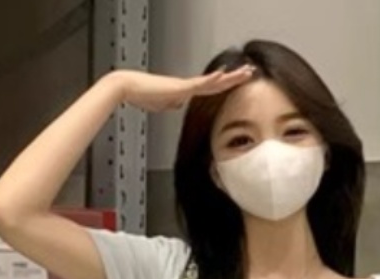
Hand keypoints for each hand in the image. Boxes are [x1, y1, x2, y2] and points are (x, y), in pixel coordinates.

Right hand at [114, 66, 254, 113]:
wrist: (129, 87)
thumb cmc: (142, 95)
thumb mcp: (162, 105)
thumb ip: (172, 103)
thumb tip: (179, 105)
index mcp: (185, 91)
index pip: (211, 89)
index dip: (225, 85)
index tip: (237, 82)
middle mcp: (188, 86)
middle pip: (216, 83)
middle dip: (234, 79)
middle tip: (250, 73)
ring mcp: (185, 85)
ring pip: (212, 81)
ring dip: (230, 78)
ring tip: (245, 73)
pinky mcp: (179, 87)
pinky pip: (199, 84)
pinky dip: (212, 80)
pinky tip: (223, 76)